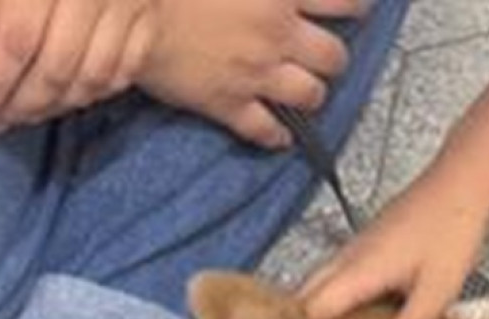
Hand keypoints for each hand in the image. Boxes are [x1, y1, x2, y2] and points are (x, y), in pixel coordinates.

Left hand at [0, 0, 158, 130]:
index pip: (18, 37)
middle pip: (55, 68)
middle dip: (22, 106)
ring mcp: (132, 3)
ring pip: (91, 79)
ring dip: (55, 108)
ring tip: (24, 116)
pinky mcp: (152, 22)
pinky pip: (121, 75)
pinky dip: (93, 95)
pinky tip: (64, 102)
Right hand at [139, 0, 365, 149]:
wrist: (133, 13)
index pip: (344, 1)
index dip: (356, 6)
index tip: (355, 9)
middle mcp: (277, 35)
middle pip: (333, 58)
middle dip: (333, 59)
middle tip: (325, 56)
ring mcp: (255, 75)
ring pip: (310, 97)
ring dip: (313, 95)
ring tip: (306, 92)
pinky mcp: (229, 105)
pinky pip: (266, 131)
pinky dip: (277, 136)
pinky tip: (279, 134)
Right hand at [302, 160, 488, 318]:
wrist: (461, 184)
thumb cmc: (451, 228)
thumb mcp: (436, 293)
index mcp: (358, 272)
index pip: (309, 311)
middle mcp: (348, 258)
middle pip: (303, 297)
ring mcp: (355, 249)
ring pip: (317, 285)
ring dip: (319, 314)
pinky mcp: (367, 245)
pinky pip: (337, 275)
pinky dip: (336, 299)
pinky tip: (358, 317)